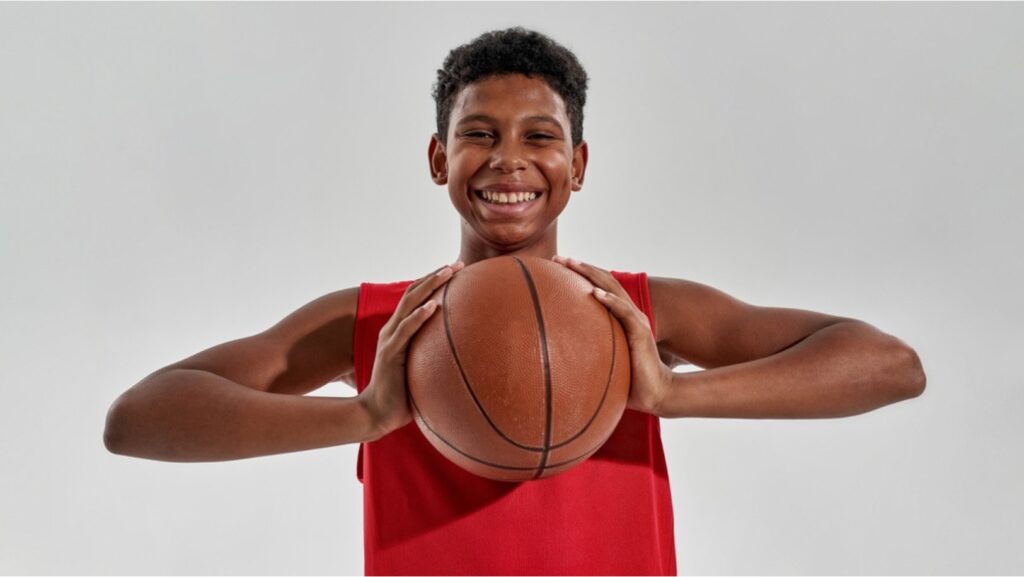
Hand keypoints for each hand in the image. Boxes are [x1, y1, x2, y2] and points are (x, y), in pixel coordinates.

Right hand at [358, 261, 464, 438]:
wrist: (378, 414)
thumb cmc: (403, 395)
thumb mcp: (422, 369)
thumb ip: (435, 357)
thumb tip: (463, 355)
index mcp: (400, 330)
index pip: (417, 298)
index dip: (434, 281)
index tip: (456, 270)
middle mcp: (393, 329)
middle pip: (414, 293)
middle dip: (436, 276)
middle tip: (458, 264)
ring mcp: (390, 339)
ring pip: (410, 304)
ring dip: (430, 286)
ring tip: (448, 273)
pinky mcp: (390, 353)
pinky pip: (406, 331)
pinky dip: (419, 316)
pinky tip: (434, 305)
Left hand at [552, 255, 673, 415]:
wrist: (656, 393)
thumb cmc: (630, 380)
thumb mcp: (605, 359)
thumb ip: (589, 350)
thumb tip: (559, 355)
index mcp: (620, 317)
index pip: (599, 288)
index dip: (581, 274)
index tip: (556, 266)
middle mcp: (628, 313)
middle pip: (604, 281)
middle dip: (580, 267)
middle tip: (558, 258)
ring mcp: (636, 320)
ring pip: (612, 289)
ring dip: (591, 275)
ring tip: (572, 264)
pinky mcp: (640, 332)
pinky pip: (623, 312)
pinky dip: (609, 300)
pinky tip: (594, 293)